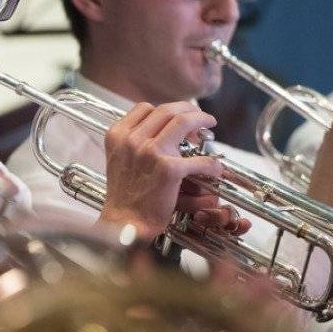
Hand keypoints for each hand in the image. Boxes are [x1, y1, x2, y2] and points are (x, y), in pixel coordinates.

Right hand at [100, 102, 238, 235]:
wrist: (125, 222)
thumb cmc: (124, 197)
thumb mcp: (119, 160)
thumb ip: (133, 143)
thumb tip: (159, 131)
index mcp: (117, 135)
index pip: (145, 108)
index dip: (165, 110)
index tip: (177, 117)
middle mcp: (132, 140)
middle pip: (166, 110)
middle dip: (188, 110)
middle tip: (200, 117)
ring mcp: (150, 152)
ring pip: (183, 121)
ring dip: (202, 120)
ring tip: (209, 126)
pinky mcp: (169, 169)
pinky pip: (199, 159)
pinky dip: (211, 163)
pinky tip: (215, 168)